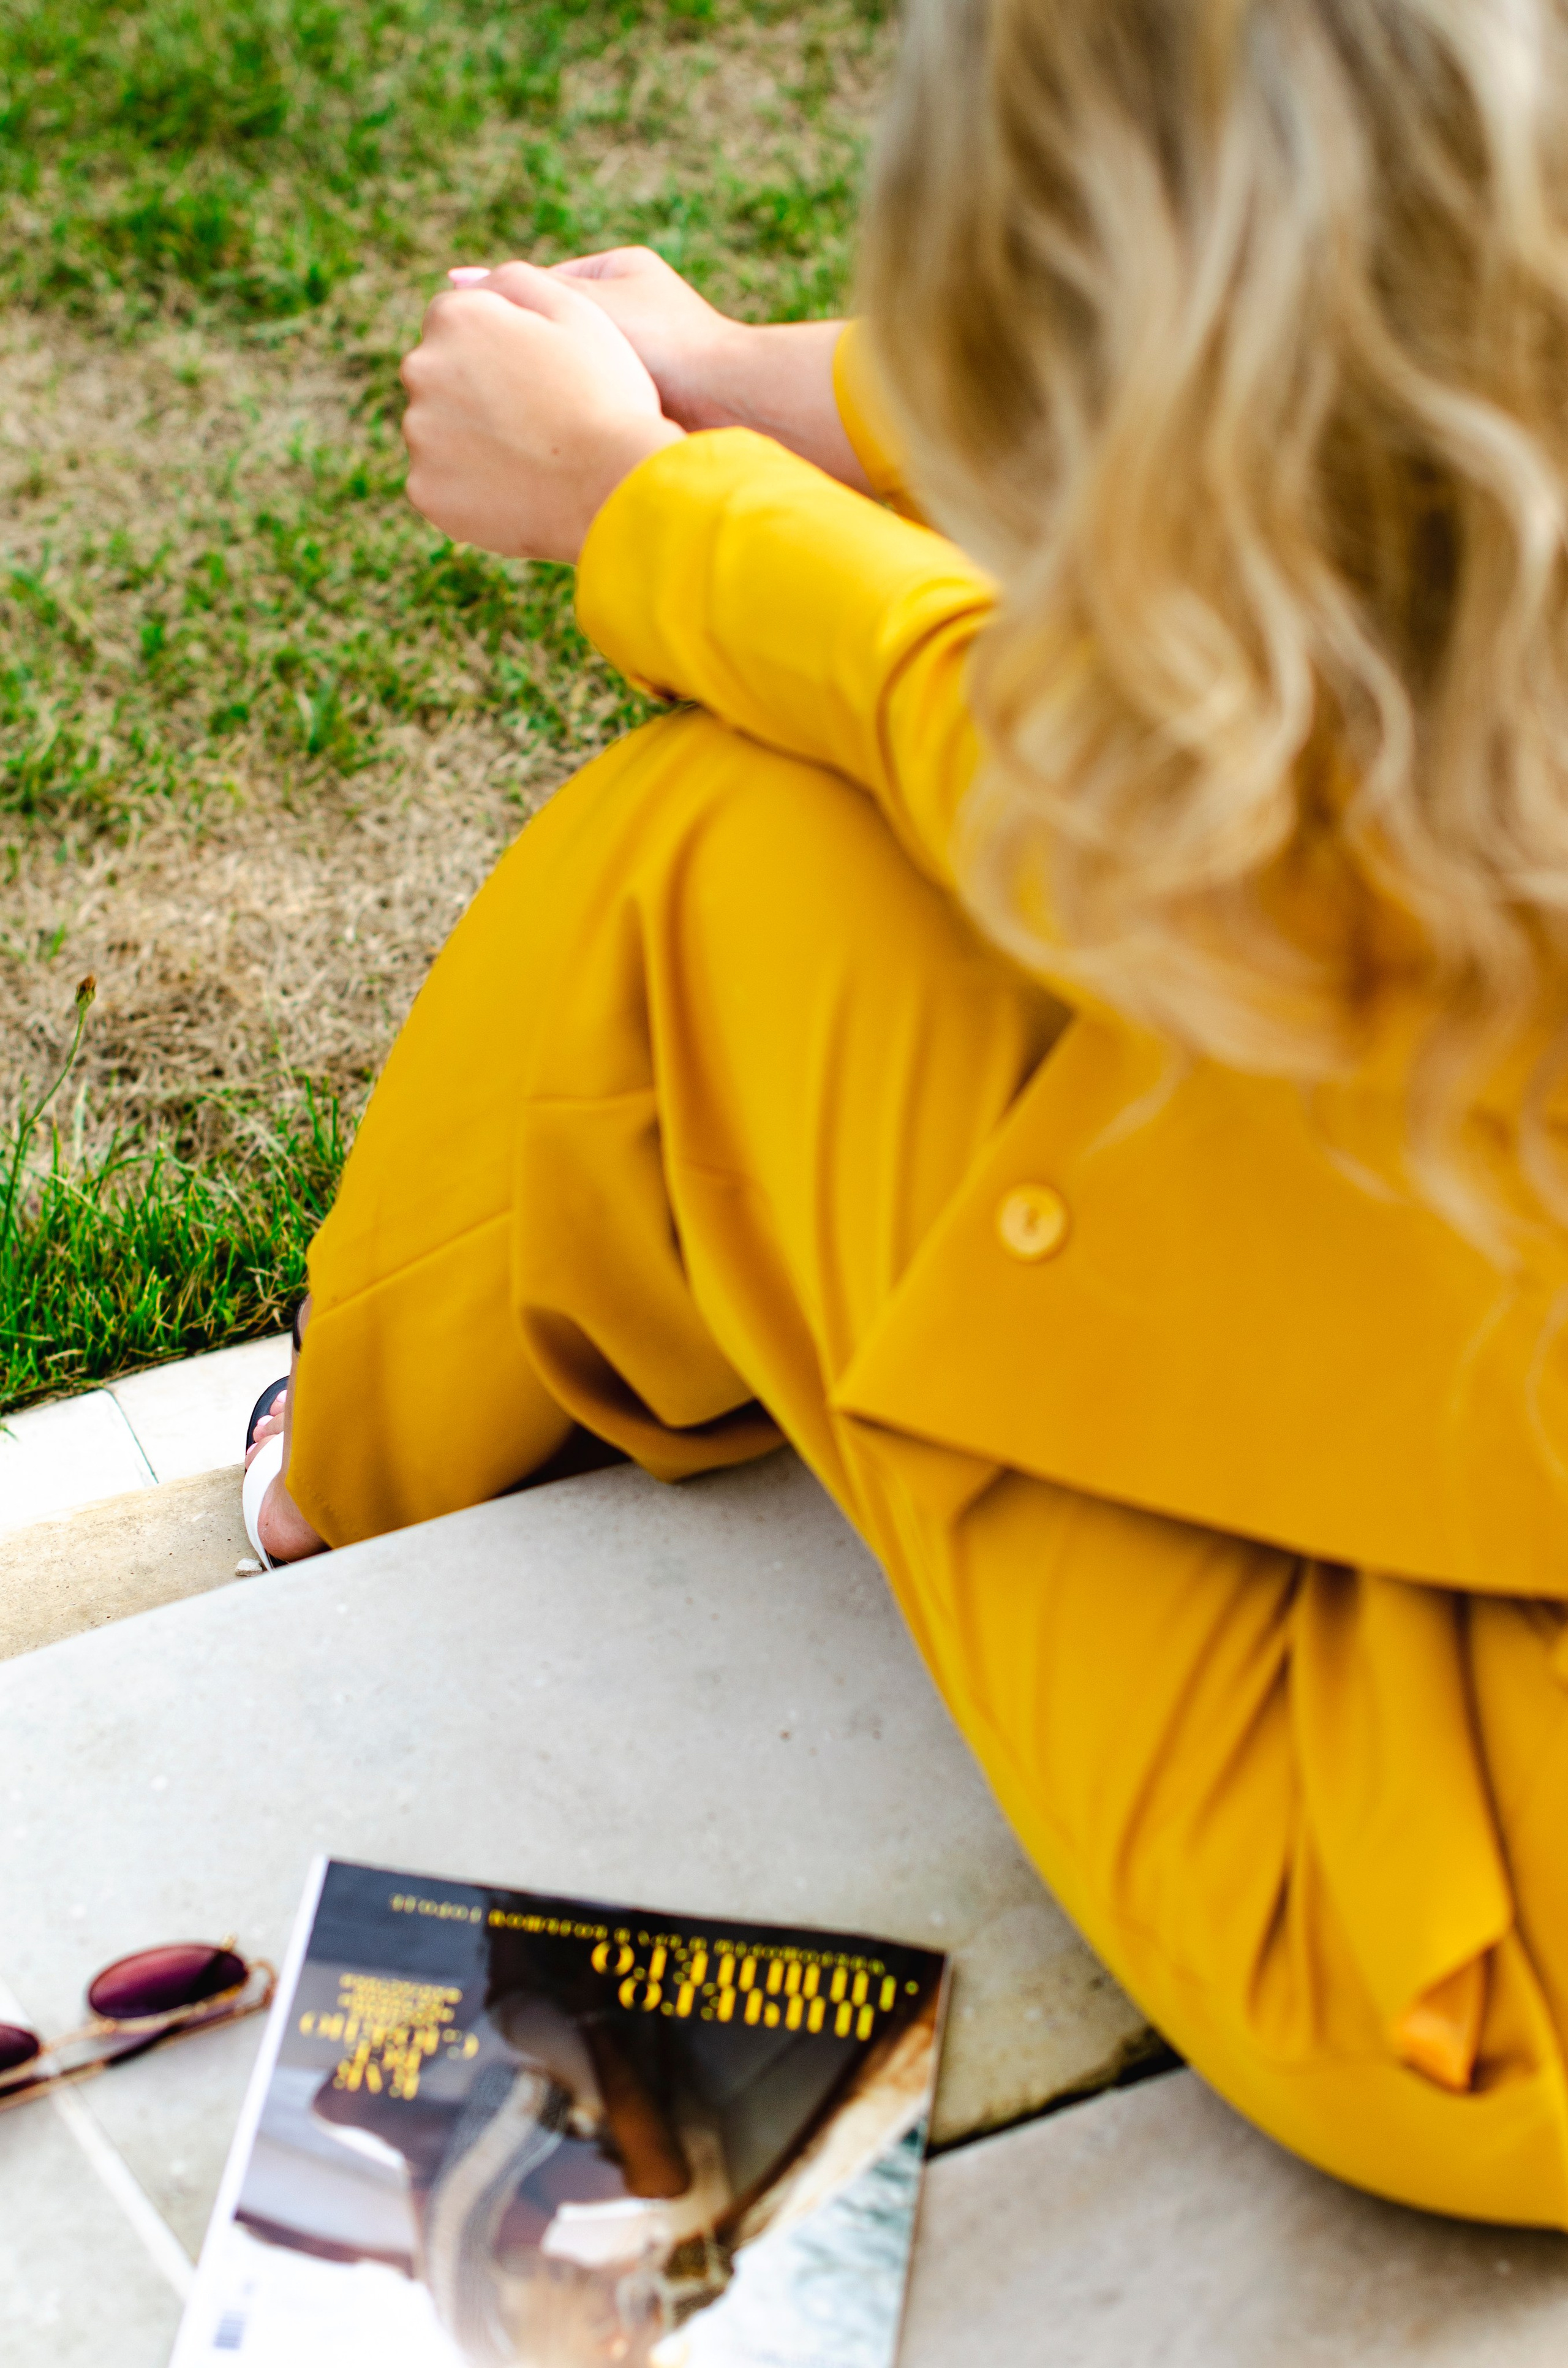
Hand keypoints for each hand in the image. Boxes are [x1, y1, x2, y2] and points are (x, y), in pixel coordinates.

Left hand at [400, 262, 683, 563]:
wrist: (617, 490)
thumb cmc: (608, 397)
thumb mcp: (578, 313)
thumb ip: (517, 280)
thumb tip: (463, 280)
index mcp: (456, 317)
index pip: (454, 321)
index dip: (496, 345)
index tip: (532, 374)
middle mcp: (422, 368)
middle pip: (439, 376)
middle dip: (476, 392)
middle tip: (534, 421)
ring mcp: (419, 435)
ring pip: (439, 433)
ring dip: (471, 442)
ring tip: (530, 461)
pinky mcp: (426, 491)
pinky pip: (441, 486)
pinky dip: (470, 491)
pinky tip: (516, 495)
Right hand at [503, 248, 868, 493]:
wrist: (734, 406)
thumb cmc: (668, 342)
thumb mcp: (586, 305)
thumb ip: (522, 294)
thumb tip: (453, 283)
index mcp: (617, 274)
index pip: (538, 291)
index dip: (503, 321)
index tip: (470, 348)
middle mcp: (629, 317)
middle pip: (549, 339)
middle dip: (520, 367)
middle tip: (484, 394)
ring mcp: (637, 365)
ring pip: (564, 382)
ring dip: (540, 405)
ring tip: (510, 423)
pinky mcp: (640, 410)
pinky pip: (588, 416)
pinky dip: (567, 430)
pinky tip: (544, 446)